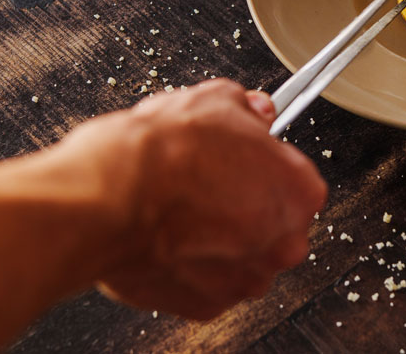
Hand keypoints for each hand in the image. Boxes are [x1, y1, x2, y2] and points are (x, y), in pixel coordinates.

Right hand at [56, 79, 326, 319]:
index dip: (264, 164)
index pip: (296, 176)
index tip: (244, 158)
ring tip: (182, 209)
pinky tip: (169, 236)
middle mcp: (284, 241)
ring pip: (243, 254)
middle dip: (247, 203)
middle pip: (276, 221)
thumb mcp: (213, 100)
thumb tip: (253, 110)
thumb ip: (245, 108)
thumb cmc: (161, 156)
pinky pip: (209, 280)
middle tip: (207, 183)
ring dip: (221, 237)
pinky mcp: (208, 304)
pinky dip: (193, 263)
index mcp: (298, 191)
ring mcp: (246, 278)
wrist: (108, 201)